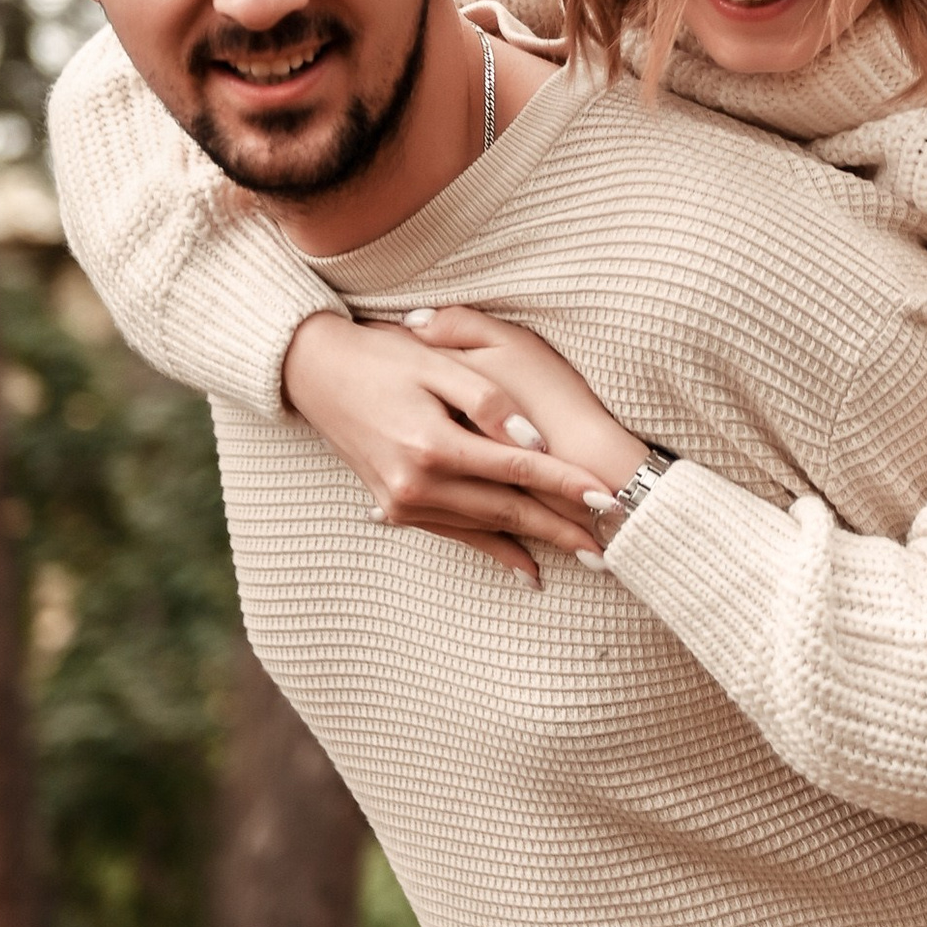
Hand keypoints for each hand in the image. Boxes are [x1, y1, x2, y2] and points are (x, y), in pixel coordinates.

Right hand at [284, 308, 621, 582]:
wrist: (316, 373)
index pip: (518, 470)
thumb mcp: (437, 362)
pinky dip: (495, 551)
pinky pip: (457, 536)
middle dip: (562, 530)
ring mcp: (403, 503)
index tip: (608, 498)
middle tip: (610, 550)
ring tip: (583, 558)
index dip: (566, 484)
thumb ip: (488, 401)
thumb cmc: (382, 357)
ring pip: (486, 529)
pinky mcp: (396, 509)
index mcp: (432, 445)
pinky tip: (527, 569)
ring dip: (536, 544)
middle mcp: (417, 484)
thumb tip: (533, 444)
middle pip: (507, 510)